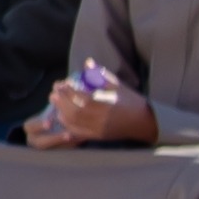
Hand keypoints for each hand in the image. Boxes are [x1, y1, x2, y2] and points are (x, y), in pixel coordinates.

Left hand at [29, 83, 156, 147]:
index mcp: (108, 103)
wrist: (145, 122)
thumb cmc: (131, 101)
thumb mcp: (118, 85)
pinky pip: (79, 132)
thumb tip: (88, 62)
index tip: (62, 83)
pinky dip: (68, 125)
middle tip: (54, 92)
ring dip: (62, 111)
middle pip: (76, 111)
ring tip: (55, 101)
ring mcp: (99, 129)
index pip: (83, 98)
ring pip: (75, 122)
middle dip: (62, 100)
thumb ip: (101, 75)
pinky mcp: (98, 136)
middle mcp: (102, 118)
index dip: (70, 91)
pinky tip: (61, 116)